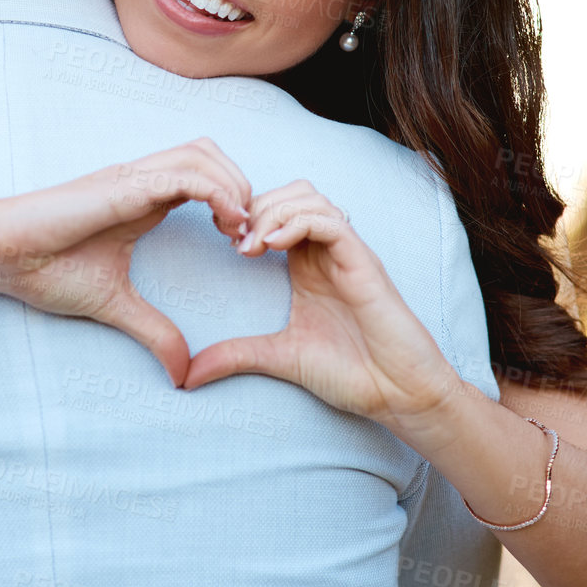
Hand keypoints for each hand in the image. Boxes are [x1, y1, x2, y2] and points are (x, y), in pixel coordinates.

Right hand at [0, 139, 253, 386]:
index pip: (206, 177)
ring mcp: (132, 177)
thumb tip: (182, 371)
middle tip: (250, 237)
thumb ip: (154, 330)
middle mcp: (142, 180)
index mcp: (144, 199)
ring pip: (204, 155)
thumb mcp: (115, 305)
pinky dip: (216, 192)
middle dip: (243, 187)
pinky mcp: (123, 184)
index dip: (234, 204)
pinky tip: (226, 224)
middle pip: (212, 156)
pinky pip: (185, 174)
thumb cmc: (45, 268)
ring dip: (234, 186)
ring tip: (240, 230)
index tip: (244, 247)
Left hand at [182, 180, 463, 439]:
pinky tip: (272, 246)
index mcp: (307, 264)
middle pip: (290, 193)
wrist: (400, 394)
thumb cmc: (351, 372)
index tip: (221, 243)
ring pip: (309, 198)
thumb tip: (187, 374)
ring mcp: (347, 253)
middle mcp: (327, 251)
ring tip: (249, 246)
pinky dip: (297, 223)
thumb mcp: (279, 358)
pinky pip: (331, 221)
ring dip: (272, 212)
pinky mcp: (364, 262)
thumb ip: (236, 356)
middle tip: (231, 240)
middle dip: (254, 206)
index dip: (245, 217)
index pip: (276, 212)